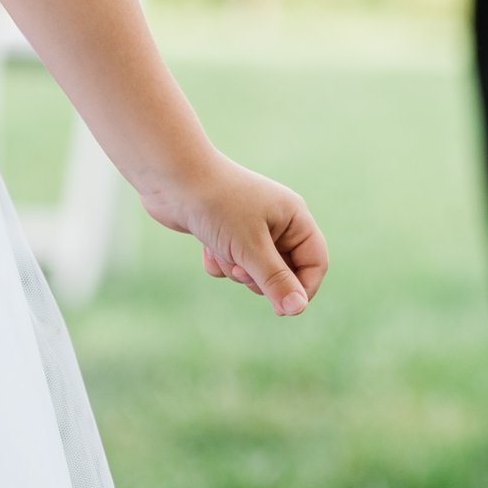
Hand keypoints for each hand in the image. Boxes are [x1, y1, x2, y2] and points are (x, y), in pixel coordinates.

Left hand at [146, 158, 328, 317]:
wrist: (171, 178)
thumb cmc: (217, 205)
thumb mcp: (250, 247)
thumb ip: (275, 280)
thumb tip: (298, 309)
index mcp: (294, 217)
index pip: (315, 262)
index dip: (303, 288)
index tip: (283, 308)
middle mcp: (276, 221)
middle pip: (284, 271)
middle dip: (260, 278)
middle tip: (241, 270)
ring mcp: (250, 228)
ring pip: (254, 271)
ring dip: (235, 270)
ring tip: (220, 250)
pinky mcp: (225, 234)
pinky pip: (231, 265)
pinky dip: (219, 262)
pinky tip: (206, 246)